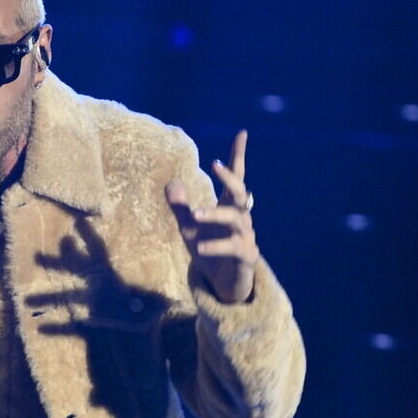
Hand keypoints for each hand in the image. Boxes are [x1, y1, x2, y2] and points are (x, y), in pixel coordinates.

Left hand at [165, 130, 258, 303]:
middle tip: (214, 165)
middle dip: (229, 178)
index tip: (241, 133)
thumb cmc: (209, 251)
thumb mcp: (189, 228)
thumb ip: (182, 207)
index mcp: (228, 207)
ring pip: (236, 219)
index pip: (236, 177)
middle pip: (241, 192)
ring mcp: (245, 236)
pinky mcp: (246, 256)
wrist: (223, 284)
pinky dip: (216, 246)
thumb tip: (172, 183)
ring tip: (196, 214)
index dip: (238, 156)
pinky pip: (233, 247)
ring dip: (215, 213)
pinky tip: (200, 247)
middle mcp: (240, 218)